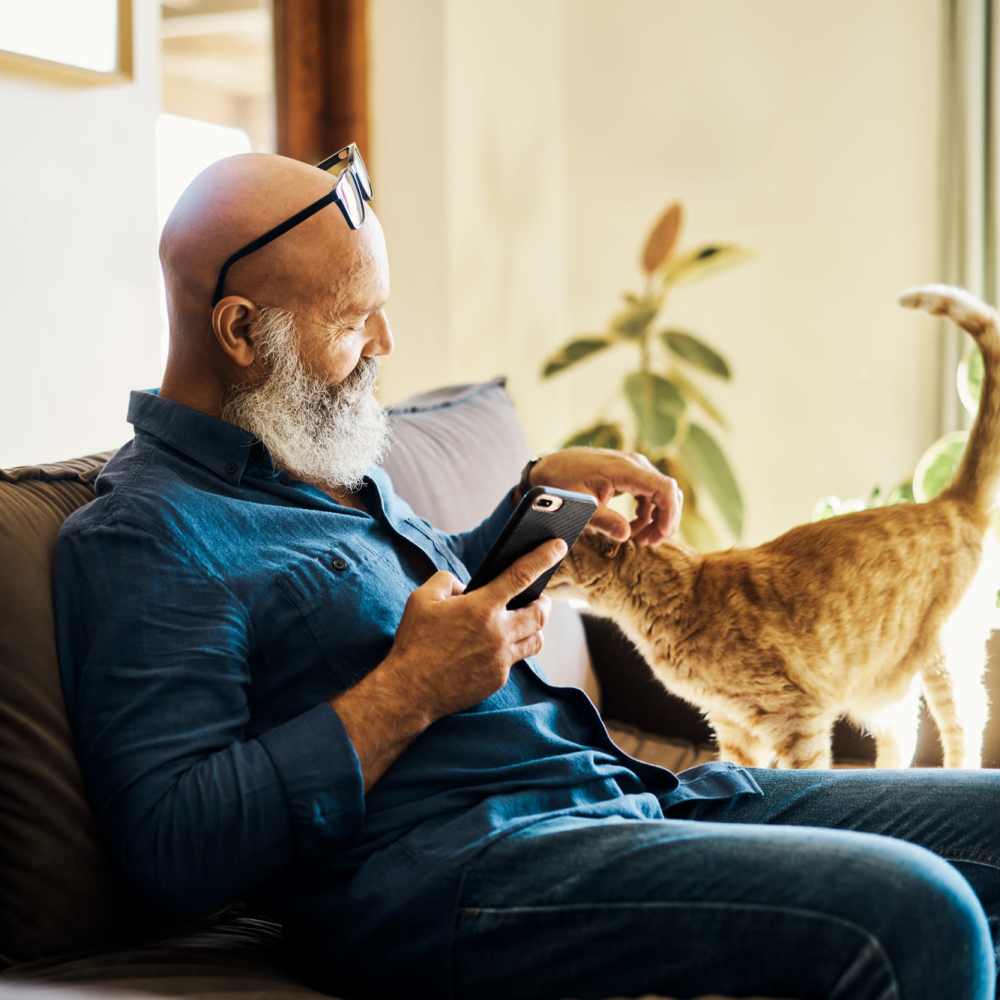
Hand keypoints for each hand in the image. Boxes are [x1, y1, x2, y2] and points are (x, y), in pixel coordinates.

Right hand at [384, 537, 566, 721]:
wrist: (409, 690)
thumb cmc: (414, 641)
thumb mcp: (422, 599)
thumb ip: (447, 581)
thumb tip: (465, 587)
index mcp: (481, 607)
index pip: (521, 575)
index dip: (543, 557)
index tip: (559, 546)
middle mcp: (498, 633)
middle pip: (540, 613)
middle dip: (544, 603)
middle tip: (540, 598)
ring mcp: (500, 659)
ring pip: (536, 640)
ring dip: (535, 628)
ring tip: (524, 622)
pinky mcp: (497, 679)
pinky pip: (515, 660)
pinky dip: (511, 650)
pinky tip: (495, 647)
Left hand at [525, 448, 681, 544]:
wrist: (549, 467)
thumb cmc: (562, 484)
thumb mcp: (580, 505)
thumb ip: (603, 520)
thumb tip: (625, 535)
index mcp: (625, 469)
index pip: (664, 488)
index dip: (670, 513)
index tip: (661, 536)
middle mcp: (634, 464)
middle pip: (667, 492)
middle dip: (664, 520)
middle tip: (649, 543)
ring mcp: (632, 467)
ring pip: (660, 494)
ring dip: (655, 518)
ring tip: (640, 539)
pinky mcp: (628, 474)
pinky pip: (648, 493)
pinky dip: (646, 512)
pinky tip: (632, 528)